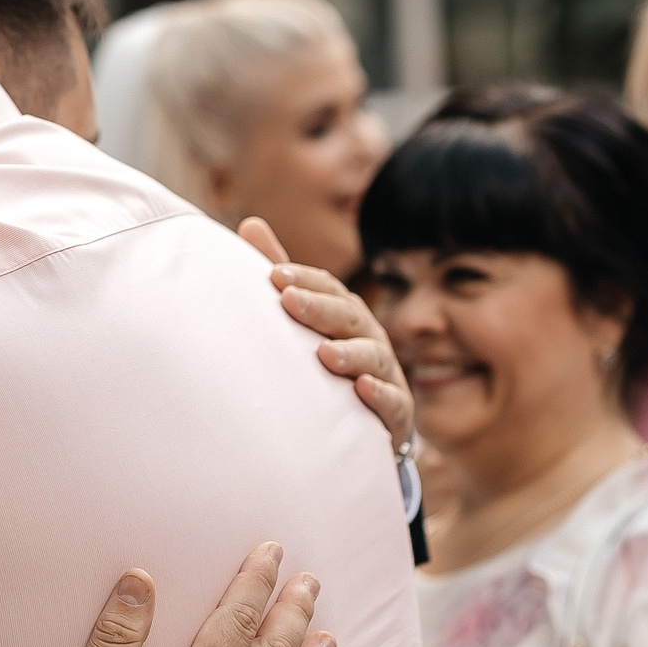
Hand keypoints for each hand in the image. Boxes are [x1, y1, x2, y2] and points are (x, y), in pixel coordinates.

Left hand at [239, 218, 412, 455]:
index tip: (275, 274)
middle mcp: (369, 338)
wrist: (360, 423)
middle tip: (289, 302)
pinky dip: (380, 395)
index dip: (305, 280)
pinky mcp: (397, 412)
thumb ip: (282, 277)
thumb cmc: (325, 362)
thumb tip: (250, 223)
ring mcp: (386, 374)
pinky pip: (393, 402)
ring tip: (324, 354)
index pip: (329, 289)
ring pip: (373, 357)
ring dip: (351, 354)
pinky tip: (362, 389)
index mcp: (345, 314)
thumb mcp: (305, 318)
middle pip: (349, 318)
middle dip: (321, 309)